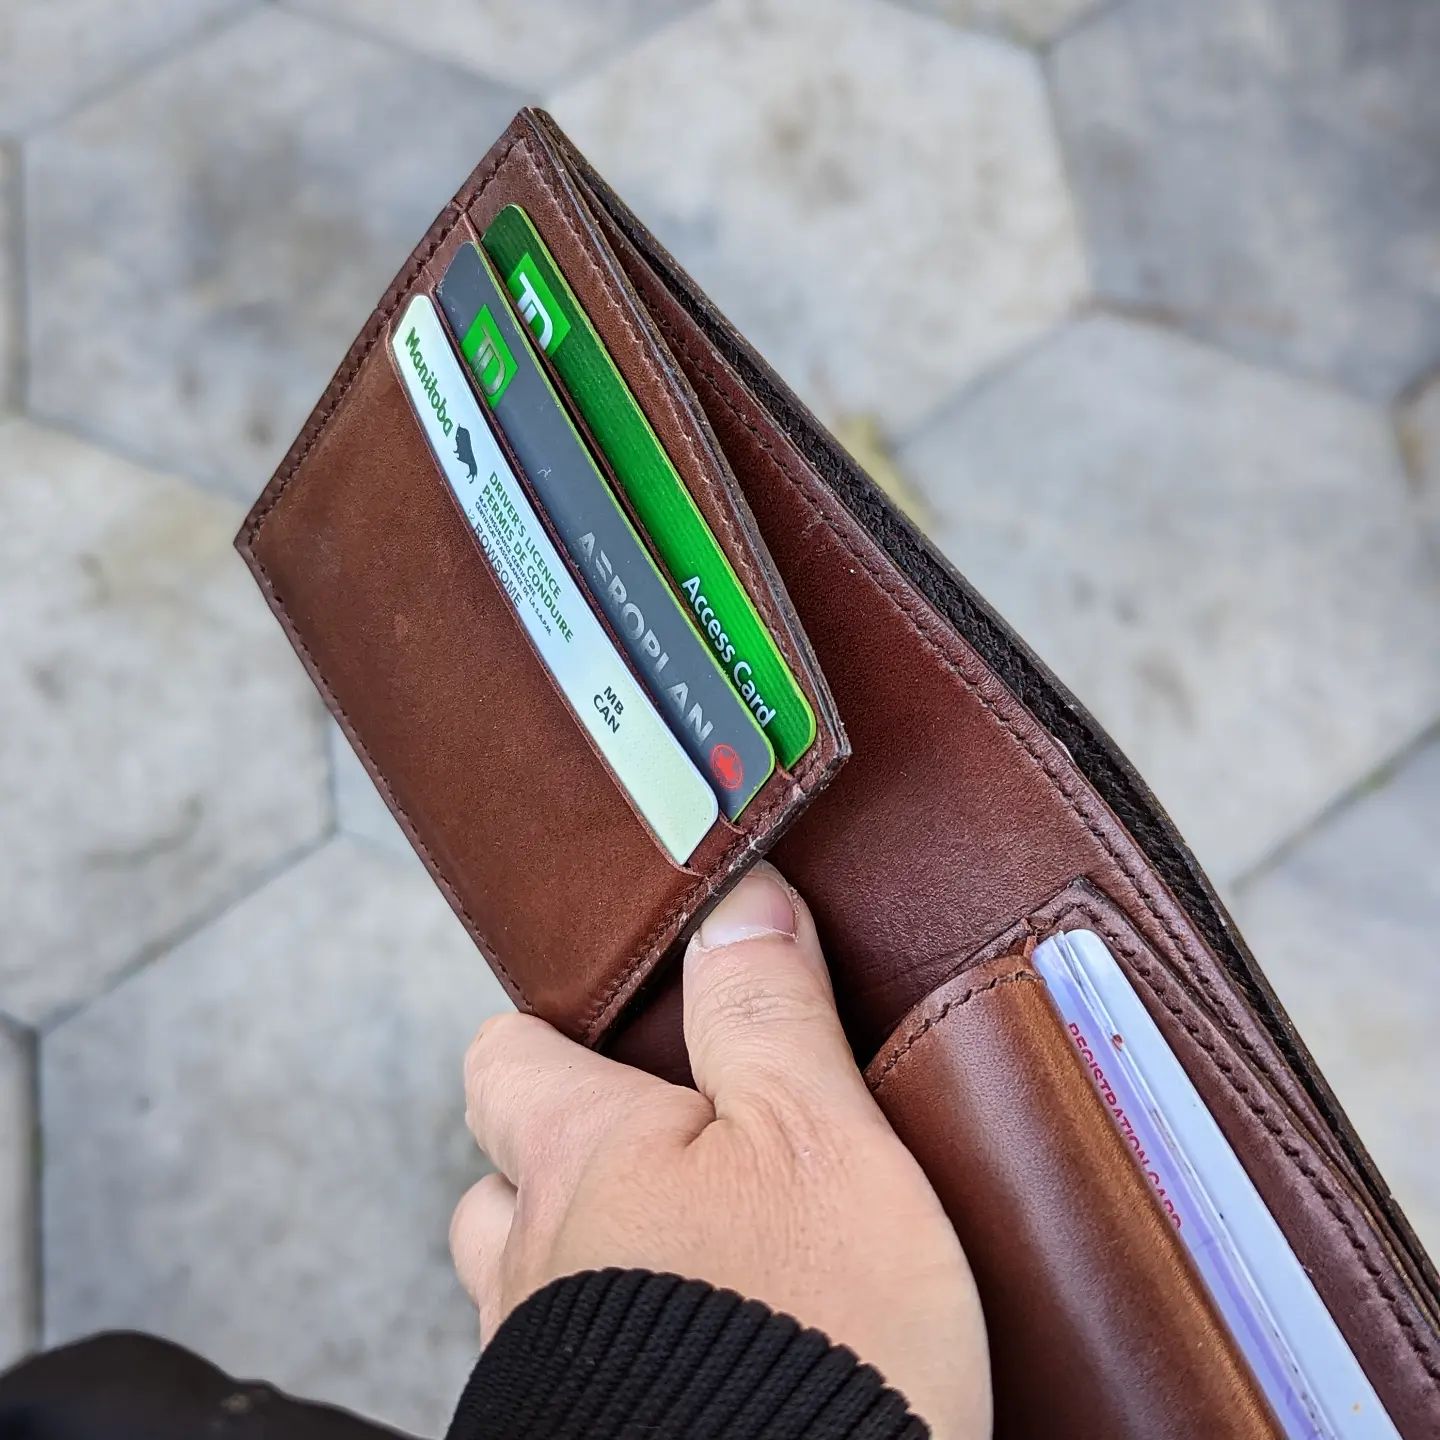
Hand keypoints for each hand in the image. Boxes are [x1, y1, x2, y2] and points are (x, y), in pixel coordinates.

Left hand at [451, 862, 990, 1438]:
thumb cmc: (808, 1337)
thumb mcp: (817, 1137)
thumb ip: (767, 1012)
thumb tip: (739, 900)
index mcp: (577, 1158)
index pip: (502, 1058)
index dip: (549, 1037)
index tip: (615, 1033)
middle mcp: (530, 1262)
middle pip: (497, 1181)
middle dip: (561, 1160)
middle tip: (672, 1154)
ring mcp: (540, 1370)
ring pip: (528, 1288)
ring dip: (588, 1266)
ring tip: (697, 1265)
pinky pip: (572, 1376)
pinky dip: (621, 1352)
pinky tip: (704, 1362)